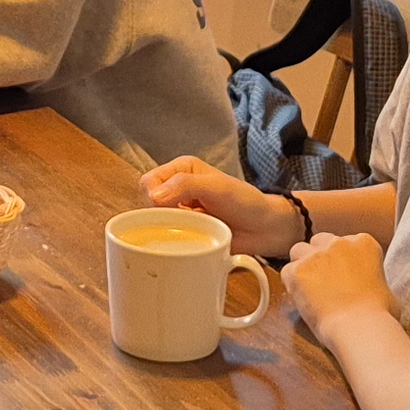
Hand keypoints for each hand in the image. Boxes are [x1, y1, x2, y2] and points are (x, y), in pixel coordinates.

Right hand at [143, 156, 306, 258]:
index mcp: (181, 169)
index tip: (174, 207)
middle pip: (146, 203)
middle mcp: (176, 188)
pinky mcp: (183, 231)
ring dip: (168, 228)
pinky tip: (188, 240)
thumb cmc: (245, 201)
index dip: (155, 196)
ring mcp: (178, 211)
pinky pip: (164, 237)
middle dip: (161, 215)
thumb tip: (153, 197)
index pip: (149, 182)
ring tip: (192, 228)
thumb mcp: (216, 187)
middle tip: (186, 219)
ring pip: (153, 222)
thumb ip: (185, 185)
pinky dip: (172, 240)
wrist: (263, 229)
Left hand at [284, 230, 396, 339]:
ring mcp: (316, 255)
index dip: (342, 260)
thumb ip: (373, 279)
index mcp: (363, 243)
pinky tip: (303, 301)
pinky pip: (287, 272)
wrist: (360, 327)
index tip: (343, 276)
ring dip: (303, 266)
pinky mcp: (298, 270)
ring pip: (299, 251)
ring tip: (309, 289)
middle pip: (319, 241)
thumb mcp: (386, 288)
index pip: (345, 242)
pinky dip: (292, 285)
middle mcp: (339, 242)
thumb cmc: (378, 315)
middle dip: (320, 258)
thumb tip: (371, 289)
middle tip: (323, 281)